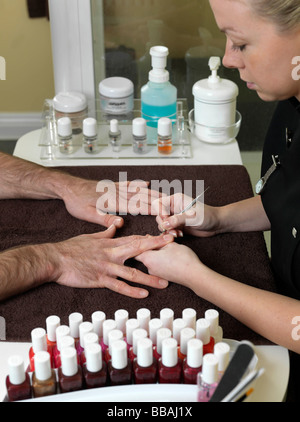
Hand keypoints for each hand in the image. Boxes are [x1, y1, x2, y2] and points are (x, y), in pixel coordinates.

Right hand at [51, 226, 174, 298]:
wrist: (56, 259)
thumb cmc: (72, 248)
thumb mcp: (90, 236)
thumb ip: (106, 232)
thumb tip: (116, 225)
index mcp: (110, 243)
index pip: (135, 239)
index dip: (151, 238)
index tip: (165, 236)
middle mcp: (112, 254)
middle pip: (138, 249)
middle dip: (157, 248)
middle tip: (173, 247)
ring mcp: (107, 267)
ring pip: (132, 272)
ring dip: (149, 277)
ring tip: (165, 283)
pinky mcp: (100, 279)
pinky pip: (119, 286)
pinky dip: (132, 291)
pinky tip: (144, 295)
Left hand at [61, 176, 160, 228]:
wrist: (67, 186)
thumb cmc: (75, 202)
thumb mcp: (86, 214)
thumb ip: (104, 218)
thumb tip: (120, 223)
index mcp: (112, 202)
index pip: (136, 207)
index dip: (151, 210)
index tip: (164, 213)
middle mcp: (117, 193)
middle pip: (141, 197)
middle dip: (157, 201)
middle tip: (172, 204)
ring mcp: (115, 187)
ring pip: (137, 190)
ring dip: (151, 192)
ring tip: (165, 194)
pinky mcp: (111, 185)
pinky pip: (128, 183)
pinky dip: (137, 183)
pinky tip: (145, 183)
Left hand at [136, 242, 201, 291]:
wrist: (194, 276)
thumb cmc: (183, 259)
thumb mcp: (171, 244)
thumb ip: (160, 241)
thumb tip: (155, 239)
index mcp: (148, 258)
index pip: (137, 248)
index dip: (142, 240)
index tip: (148, 235)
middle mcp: (149, 268)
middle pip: (144, 254)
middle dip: (149, 246)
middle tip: (157, 239)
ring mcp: (156, 274)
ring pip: (151, 260)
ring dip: (156, 253)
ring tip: (165, 246)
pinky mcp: (163, 277)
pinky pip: (158, 266)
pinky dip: (160, 260)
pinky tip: (168, 255)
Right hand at [152, 193, 219, 237]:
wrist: (216, 224)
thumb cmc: (207, 216)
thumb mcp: (193, 217)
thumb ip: (178, 220)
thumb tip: (164, 224)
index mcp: (176, 200)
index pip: (158, 203)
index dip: (160, 213)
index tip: (166, 220)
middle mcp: (173, 207)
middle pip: (158, 215)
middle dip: (164, 224)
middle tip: (173, 229)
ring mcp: (174, 217)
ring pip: (162, 224)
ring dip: (168, 230)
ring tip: (177, 233)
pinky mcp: (177, 225)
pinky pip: (168, 230)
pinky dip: (171, 234)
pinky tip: (180, 235)